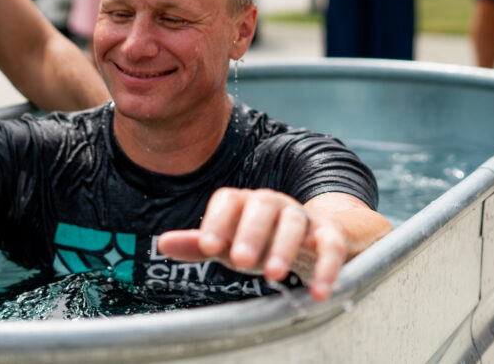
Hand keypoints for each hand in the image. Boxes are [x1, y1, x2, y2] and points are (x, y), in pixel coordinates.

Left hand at [156, 188, 349, 300]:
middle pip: (262, 205)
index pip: (228, 200)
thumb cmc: (262, 242)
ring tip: (275, 277)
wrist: (316, 238)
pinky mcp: (332, 235)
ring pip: (295, 221)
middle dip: (250, 231)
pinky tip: (317, 293)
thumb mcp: (230, 244)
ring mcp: (304, 217)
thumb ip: (199, 245)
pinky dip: (327, 268)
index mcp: (245, 203)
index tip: (208, 247)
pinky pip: (332, 245)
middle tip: (240, 261)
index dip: (217, 221)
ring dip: (284, 247)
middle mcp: (274, 204)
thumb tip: (162, 243)